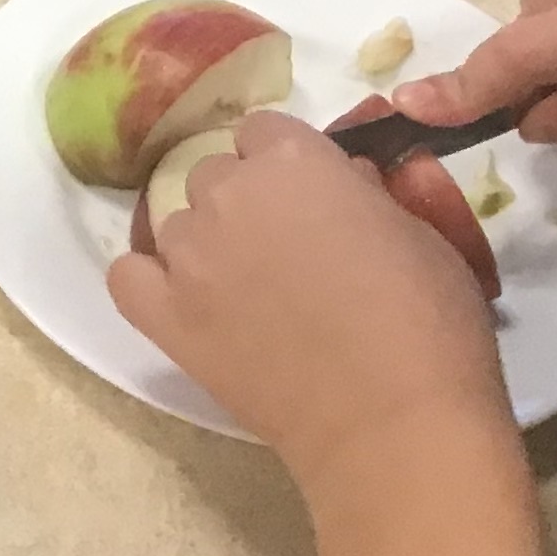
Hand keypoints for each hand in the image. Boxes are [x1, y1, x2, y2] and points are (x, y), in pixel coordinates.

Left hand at [110, 111, 511, 484]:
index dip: (289, 165)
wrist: (393, 424)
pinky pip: (128, 277)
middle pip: (215, 175)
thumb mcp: (425, 234)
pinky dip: (149, 282)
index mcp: (292, 160)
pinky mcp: (165, 316)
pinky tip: (182, 301)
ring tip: (250, 294)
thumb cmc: (428, 325)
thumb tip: (346, 178)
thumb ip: (371, 191)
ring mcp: (188, 254)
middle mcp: (227, 193)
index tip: (314, 201)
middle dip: (247, 202)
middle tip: (290, 254)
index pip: (264, 132)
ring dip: (207, 245)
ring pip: (177, 223)